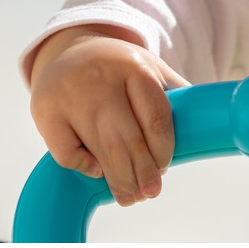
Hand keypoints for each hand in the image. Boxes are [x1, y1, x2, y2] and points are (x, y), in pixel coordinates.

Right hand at [30, 25, 189, 205]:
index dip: (163, 151)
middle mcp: (100, 79)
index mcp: (133, 67)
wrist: (67, 51)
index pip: (156, 119)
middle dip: (143, 173)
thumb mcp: (147, 66)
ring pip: (100, 149)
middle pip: (128, 139)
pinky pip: (66, 152)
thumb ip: (175, 92)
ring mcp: (69, 95)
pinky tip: (97, 171)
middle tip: (150, 192)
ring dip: (119, 179)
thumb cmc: (114, 67)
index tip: (164, 167)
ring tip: (130, 196)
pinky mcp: (45, 111)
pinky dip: (84, 166)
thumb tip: (203, 128)